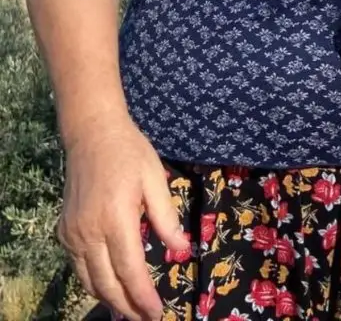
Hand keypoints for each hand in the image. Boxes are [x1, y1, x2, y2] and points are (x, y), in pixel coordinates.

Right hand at [58, 118, 187, 320]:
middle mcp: (89, 231)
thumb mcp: (155, 178)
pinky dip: (94, 282)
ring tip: (130, 311)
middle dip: (127, 307)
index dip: (143, 296)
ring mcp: (72, 233)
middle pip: (107, 283)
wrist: (92, 134)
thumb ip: (166, 217)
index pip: (130, 270)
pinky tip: (109, 286)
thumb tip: (181, 249)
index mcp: (115, 218)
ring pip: (89, 280)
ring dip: (109, 299)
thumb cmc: (130, 152)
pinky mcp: (64, 231)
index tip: (157, 312)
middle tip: (146, 319)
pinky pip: (79, 267)